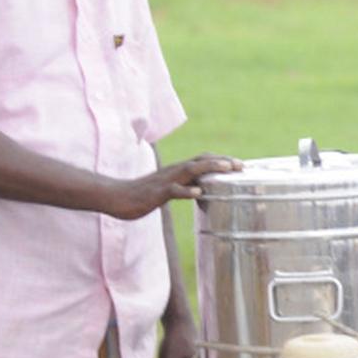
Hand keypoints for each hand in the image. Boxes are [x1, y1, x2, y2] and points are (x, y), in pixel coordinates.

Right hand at [107, 154, 241, 220]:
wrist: (115, 197)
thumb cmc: (141, 195)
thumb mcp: (167, 190)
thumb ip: (183, 187)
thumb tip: (201, 191)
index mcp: (177, 172)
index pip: (203, 160)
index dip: (222, 160)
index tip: (241, 164)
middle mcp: (174, 172)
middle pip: (201, 161)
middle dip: (222, 161)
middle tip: (242, 165)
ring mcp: (165, 181)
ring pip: (190, 170)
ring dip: (210, 168)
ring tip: (227, 168)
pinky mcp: (156, 193)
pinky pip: (173, 190)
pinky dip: (186, 191)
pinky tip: (198, 193)